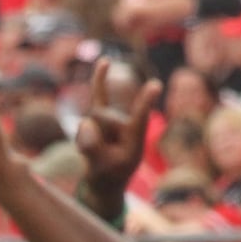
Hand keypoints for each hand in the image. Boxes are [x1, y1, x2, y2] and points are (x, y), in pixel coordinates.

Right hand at [77, 60, 160, 202]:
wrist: (104, 180)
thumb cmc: (108, 175)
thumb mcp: (100, 169)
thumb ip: (92, 149)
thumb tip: (85, 123)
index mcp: (134, 139)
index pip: (140, 118)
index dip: (145, 103)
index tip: (155, 84)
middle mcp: (126, 124)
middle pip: (102, 117)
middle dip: (93, 136)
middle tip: (100, 159)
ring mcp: (114, 119)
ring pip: (93, 115)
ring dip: (88, 135)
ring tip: (96, 152)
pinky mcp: (101, 116)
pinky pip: (99, 94)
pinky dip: (99, 79)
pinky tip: (105, 61)